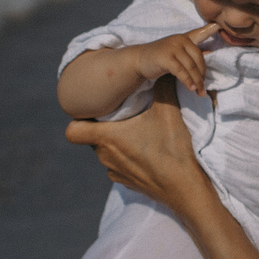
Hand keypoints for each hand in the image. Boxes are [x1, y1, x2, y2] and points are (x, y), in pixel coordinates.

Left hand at [66, 78, 207, 209]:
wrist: (186, 188)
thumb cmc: (172, 149)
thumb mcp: (168, 111)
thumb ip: (162, 86)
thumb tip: (162, 69)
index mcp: (106, 137)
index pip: (72, 131)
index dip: (79, 121)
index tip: (95, 114)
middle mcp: (104, 156)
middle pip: (92, 139)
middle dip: (103, 128)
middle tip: (123, 118)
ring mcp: (115, 172)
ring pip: (105, 153)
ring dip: (116, 144)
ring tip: (137, 135)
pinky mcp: (127, 184)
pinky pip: (118, 167)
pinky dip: (126, 160)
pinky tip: (146, 154)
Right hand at [125, 25, 215, 95]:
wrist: (138, 60)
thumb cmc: (160, 58)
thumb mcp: (177, 52)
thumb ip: (190, 53)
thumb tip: (209, 54)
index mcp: (184, 38)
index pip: (200, 33)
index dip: (210, 29)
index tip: (219, 25)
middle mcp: (180, 40)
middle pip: (198, 58)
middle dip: (202, 74)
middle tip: (203, 87)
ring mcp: (172, 47)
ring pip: (191, 66)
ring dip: (196, 81)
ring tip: (199, 92)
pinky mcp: (165, 57)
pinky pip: (181, 71)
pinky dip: (187, 80)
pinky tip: (190, 88)